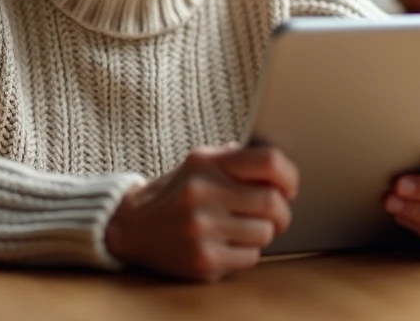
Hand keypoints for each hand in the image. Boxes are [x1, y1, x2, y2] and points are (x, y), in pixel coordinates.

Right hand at [104, 144, 298, 281]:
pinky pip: (250, 257)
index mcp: (206, 163)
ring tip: (244, 229)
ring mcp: (202, 228)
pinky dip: (247, 253)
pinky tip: (228, 245)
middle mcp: (203, 192)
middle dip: (282, 212)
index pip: (269, 161)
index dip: (289, 176)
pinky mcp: (203, 259)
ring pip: (265, 233)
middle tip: (275, 216)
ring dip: (263, 234)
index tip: (288, 187)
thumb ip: (234, 159)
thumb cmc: (174, 194)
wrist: (130, 227)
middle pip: (273, 202)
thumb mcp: (198, 164)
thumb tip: (277, 166)